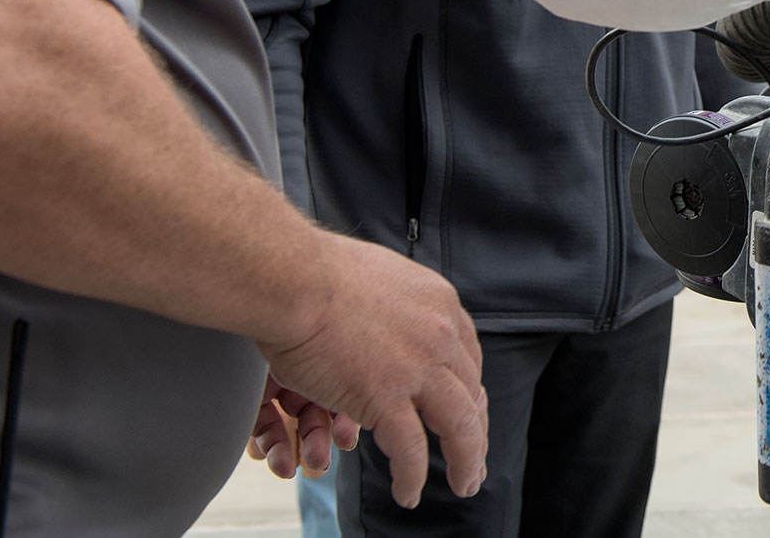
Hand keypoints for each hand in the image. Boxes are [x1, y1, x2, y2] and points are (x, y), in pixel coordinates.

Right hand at [257, 234, 487, 508]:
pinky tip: (408, 493)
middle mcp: (441, 334)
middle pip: (471, 394)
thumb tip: (391, 319)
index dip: (468, 392)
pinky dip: (413, 477)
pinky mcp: (387, 397)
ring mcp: (418, 367)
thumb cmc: (314, 275)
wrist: (292, 278)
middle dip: (477, 433)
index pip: (468, 358)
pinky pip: (412, 449)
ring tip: (464, 484)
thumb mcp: (379, 279)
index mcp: (440, 303)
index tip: (466, 413)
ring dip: (466, 461)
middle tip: (476, 461)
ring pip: (459, 426)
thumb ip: (397, 305)